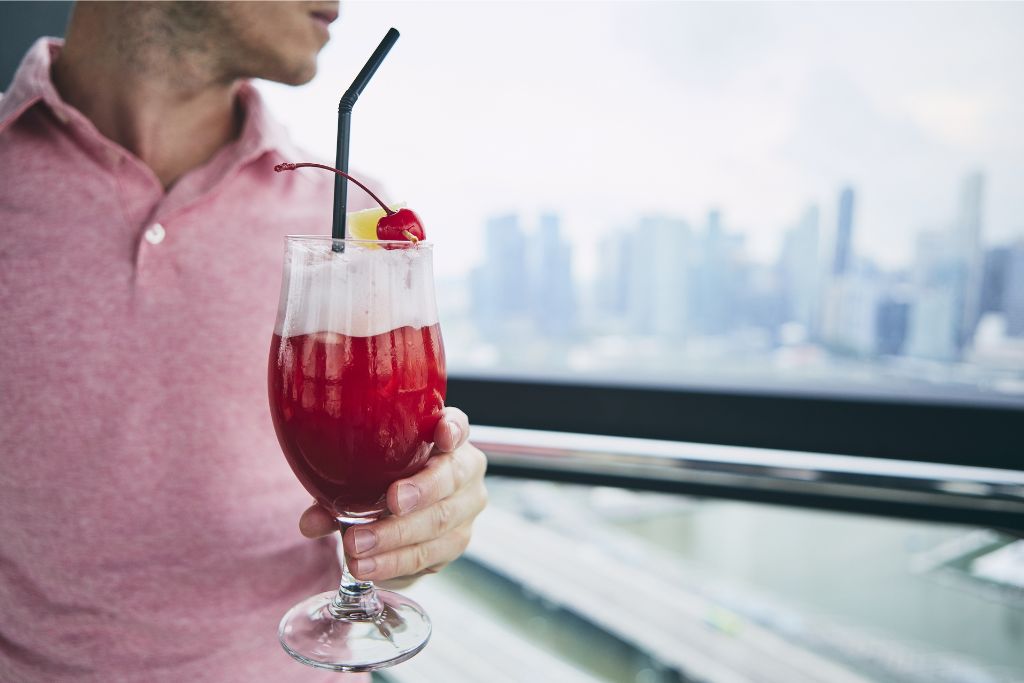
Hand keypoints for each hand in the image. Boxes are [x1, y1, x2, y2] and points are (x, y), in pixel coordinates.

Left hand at [298, 406, 487, 581]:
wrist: (403, 515)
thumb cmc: (382, 479)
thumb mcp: (361, 476)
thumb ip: (336, 491)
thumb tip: (310, 522)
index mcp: (446, 438)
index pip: (458, 425)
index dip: (452, 429)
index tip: (441, 435)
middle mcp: (465, 470)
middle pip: (451, 478)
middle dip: (420, 492)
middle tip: (389, 503)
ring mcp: (465, 508)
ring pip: (441, 523)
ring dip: (397, 538)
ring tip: (357, 549)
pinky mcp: (456, 542)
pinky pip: (430, 556)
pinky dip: (396, 563)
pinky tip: (369, 567)